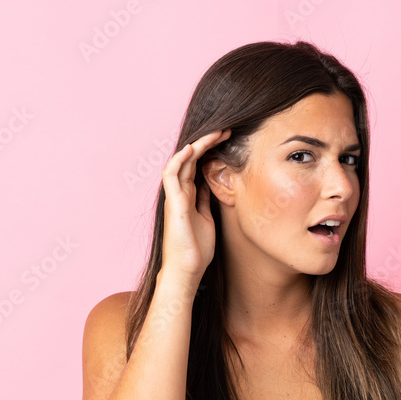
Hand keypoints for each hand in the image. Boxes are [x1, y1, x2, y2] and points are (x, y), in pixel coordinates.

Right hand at [159, 128, 231, 281]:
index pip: (198, 165)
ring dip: (197, 145)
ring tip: (215, 133)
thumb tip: (211, 186)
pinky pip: (172, 174)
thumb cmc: (196, 249)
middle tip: (227, 130)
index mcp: (189, 196)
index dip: (211, 150)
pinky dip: (180, 159)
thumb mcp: (207, 218)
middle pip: (192, 158)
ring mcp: (175, 196)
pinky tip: (192, 148)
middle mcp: (180, 192)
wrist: (186, 269)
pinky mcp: (173, 203)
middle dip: (208, 142)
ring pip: (182, 161)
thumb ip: (205, 201)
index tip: (228, 140)